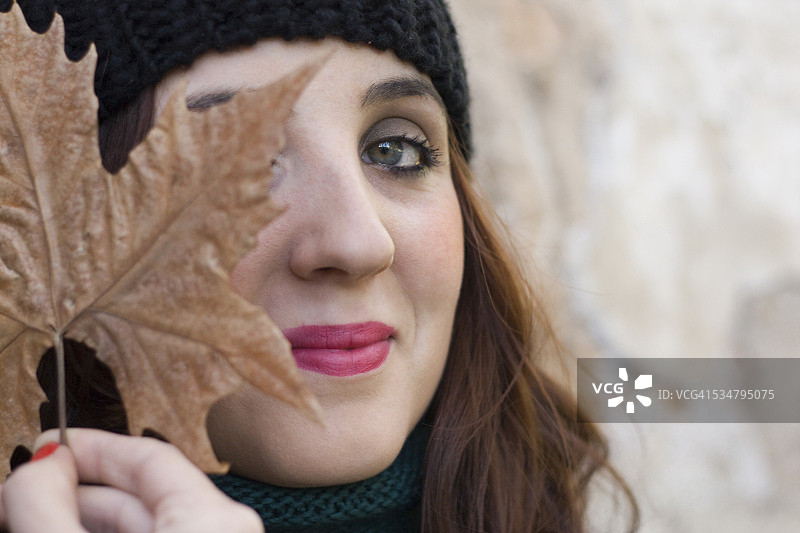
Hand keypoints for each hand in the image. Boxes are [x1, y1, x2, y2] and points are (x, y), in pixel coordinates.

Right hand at [0, 429, 262, 532]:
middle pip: (143, 494)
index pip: (149, 457)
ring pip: (143, 527)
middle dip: (76, 491)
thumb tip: (37, 464)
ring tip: (34, 521)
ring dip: (84, 521)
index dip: (92, 446)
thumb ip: (47, 510)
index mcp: (215, 520)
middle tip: (23, 495)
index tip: (46, 447)